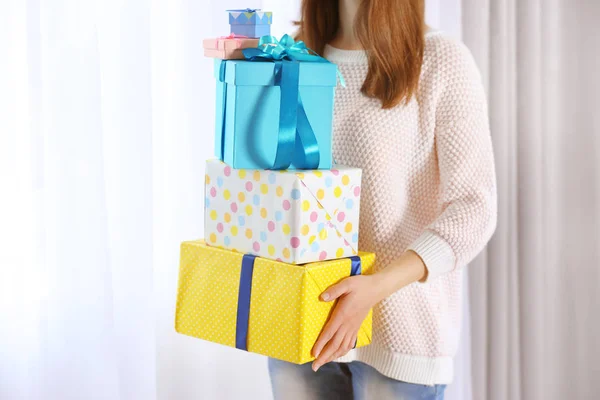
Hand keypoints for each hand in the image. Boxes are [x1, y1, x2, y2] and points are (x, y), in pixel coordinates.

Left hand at [311, 250, 427, 371]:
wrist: (376, 289)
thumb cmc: (360, 285)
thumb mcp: (346, 283)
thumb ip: (334, 290)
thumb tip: (322, 297)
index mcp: (343, 315)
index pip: (330, 332)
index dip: (321, 344)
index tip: (313, 354)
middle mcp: (348, 324)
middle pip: (334, 344)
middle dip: (324, 357)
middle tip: (314, 367)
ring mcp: (353, 327)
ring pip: (342, 346)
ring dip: (332, 356)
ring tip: (322, 363)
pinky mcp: (356, 327)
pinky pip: (349, 343)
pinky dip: (342, 351)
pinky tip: (337, 355)